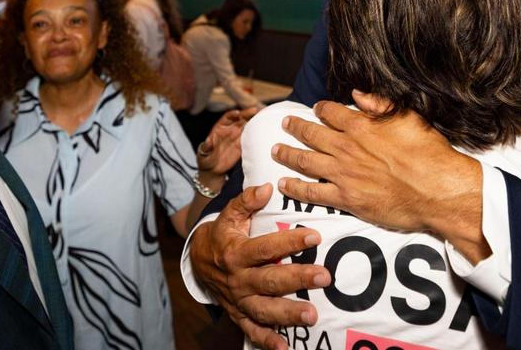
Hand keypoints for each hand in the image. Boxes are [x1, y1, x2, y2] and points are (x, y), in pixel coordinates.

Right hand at [189, 184, 330, 349]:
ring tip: (312, 315)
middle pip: (269, 280)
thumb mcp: (229, 215)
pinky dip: (267, 341)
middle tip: (324, 277)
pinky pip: (252, 331)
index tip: (314, 236)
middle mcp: (238, 279)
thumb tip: (267, 188)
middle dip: (297, 279)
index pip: (266, 247)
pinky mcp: (239, 315)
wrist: (196, 261)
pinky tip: (285, 348)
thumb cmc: (222, 235)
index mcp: (236, 253)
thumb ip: (246, 201)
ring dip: (288, 314)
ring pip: (264, 309)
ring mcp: (239, 300)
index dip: (290, 241)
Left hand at [196, 107, 257, 177]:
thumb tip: (208, 142)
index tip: (238, 114)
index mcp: (220, 128)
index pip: (227, 117)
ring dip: (255, 120)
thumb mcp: (204, 153)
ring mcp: (237, 136)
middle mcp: (230, 129)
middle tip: (256, 110)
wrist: (213, 169)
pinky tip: (263, 130)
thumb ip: (206, 147)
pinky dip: (257, 133)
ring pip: (247, 125)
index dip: (233, 114)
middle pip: (240, 118)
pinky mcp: (242, 144)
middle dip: (248, 114)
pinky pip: (251, 136)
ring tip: (264, 116)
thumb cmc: (206, 158)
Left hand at [276, 90, 491, 261]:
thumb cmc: (428, 153)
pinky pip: (313, 192)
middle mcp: (347, 147)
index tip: (315, 108)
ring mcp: (343, 174)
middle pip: (311, 134)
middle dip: (295, 127)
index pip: (331, 112)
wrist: (437, 190)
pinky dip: (295, 187)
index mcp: (361, 126)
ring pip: (305, 161)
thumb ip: (380, 104)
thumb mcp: (409, 117)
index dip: (320, 109)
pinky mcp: (346, 199)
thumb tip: (356, 93)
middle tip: (285, 124)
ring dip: (288, 154)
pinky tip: (284, 183)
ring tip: (276, 150)